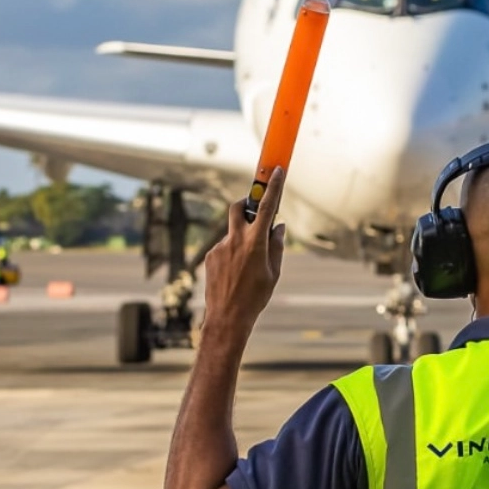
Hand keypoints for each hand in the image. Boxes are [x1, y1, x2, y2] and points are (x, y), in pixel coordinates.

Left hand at [201, 167, 286, 337]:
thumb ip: (277, 246)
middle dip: (247, 202)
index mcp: (255, 242)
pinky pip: (224, 246)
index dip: (273, 187)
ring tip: (247, 265)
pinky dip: (232, 253)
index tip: (277, 171)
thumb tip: (278, 228)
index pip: (267, 207)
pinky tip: (235, 273)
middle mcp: (235, 239)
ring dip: (242, 238)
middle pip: (238, 206)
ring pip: (232, 231)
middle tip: (255, 209)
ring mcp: (220, 247)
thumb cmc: (255, 297)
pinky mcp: (210, 256)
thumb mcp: (273, 272)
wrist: (227, 317)